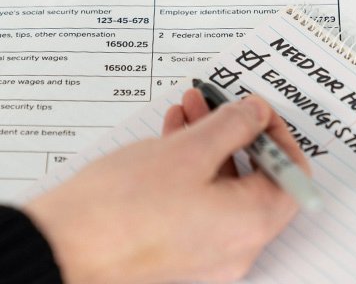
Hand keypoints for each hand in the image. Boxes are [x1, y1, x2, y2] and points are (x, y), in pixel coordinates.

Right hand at [23, 89, 310, 283]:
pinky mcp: (176, 251)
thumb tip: (255, 114)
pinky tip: (168, 137)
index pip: (292, 177)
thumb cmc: (122, 207)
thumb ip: (232, 126)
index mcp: (251, 224)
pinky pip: (197, 205)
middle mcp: (236, 246)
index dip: (277, 136)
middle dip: (235, 134)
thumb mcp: (189, 150)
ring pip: (221, 189)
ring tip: (185, 111)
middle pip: (254, 181)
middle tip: (216, 103)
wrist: (63, 247)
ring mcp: (205, 253)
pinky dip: (189, 170)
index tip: (256, 111)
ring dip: (208, 146)